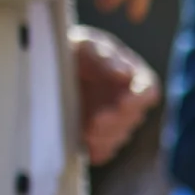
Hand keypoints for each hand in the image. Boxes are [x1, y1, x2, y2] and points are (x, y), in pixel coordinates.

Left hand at [70, 26, 157, 165]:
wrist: (46, 66)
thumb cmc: (72, 50)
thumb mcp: (86, 44)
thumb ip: (105, 56)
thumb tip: (124, 73)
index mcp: (133, 77)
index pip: (149, 91)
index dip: (139, 99)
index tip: (122, 104)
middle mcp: (127, 101)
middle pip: (133, 118)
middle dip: (116, 122)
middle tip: (96, 121)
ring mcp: (113, 122)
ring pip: (119, 137)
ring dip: (105, 137)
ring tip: (86, 133)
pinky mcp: (97, 137)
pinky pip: (104, 151)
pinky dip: (95, 149)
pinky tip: (83, 144)